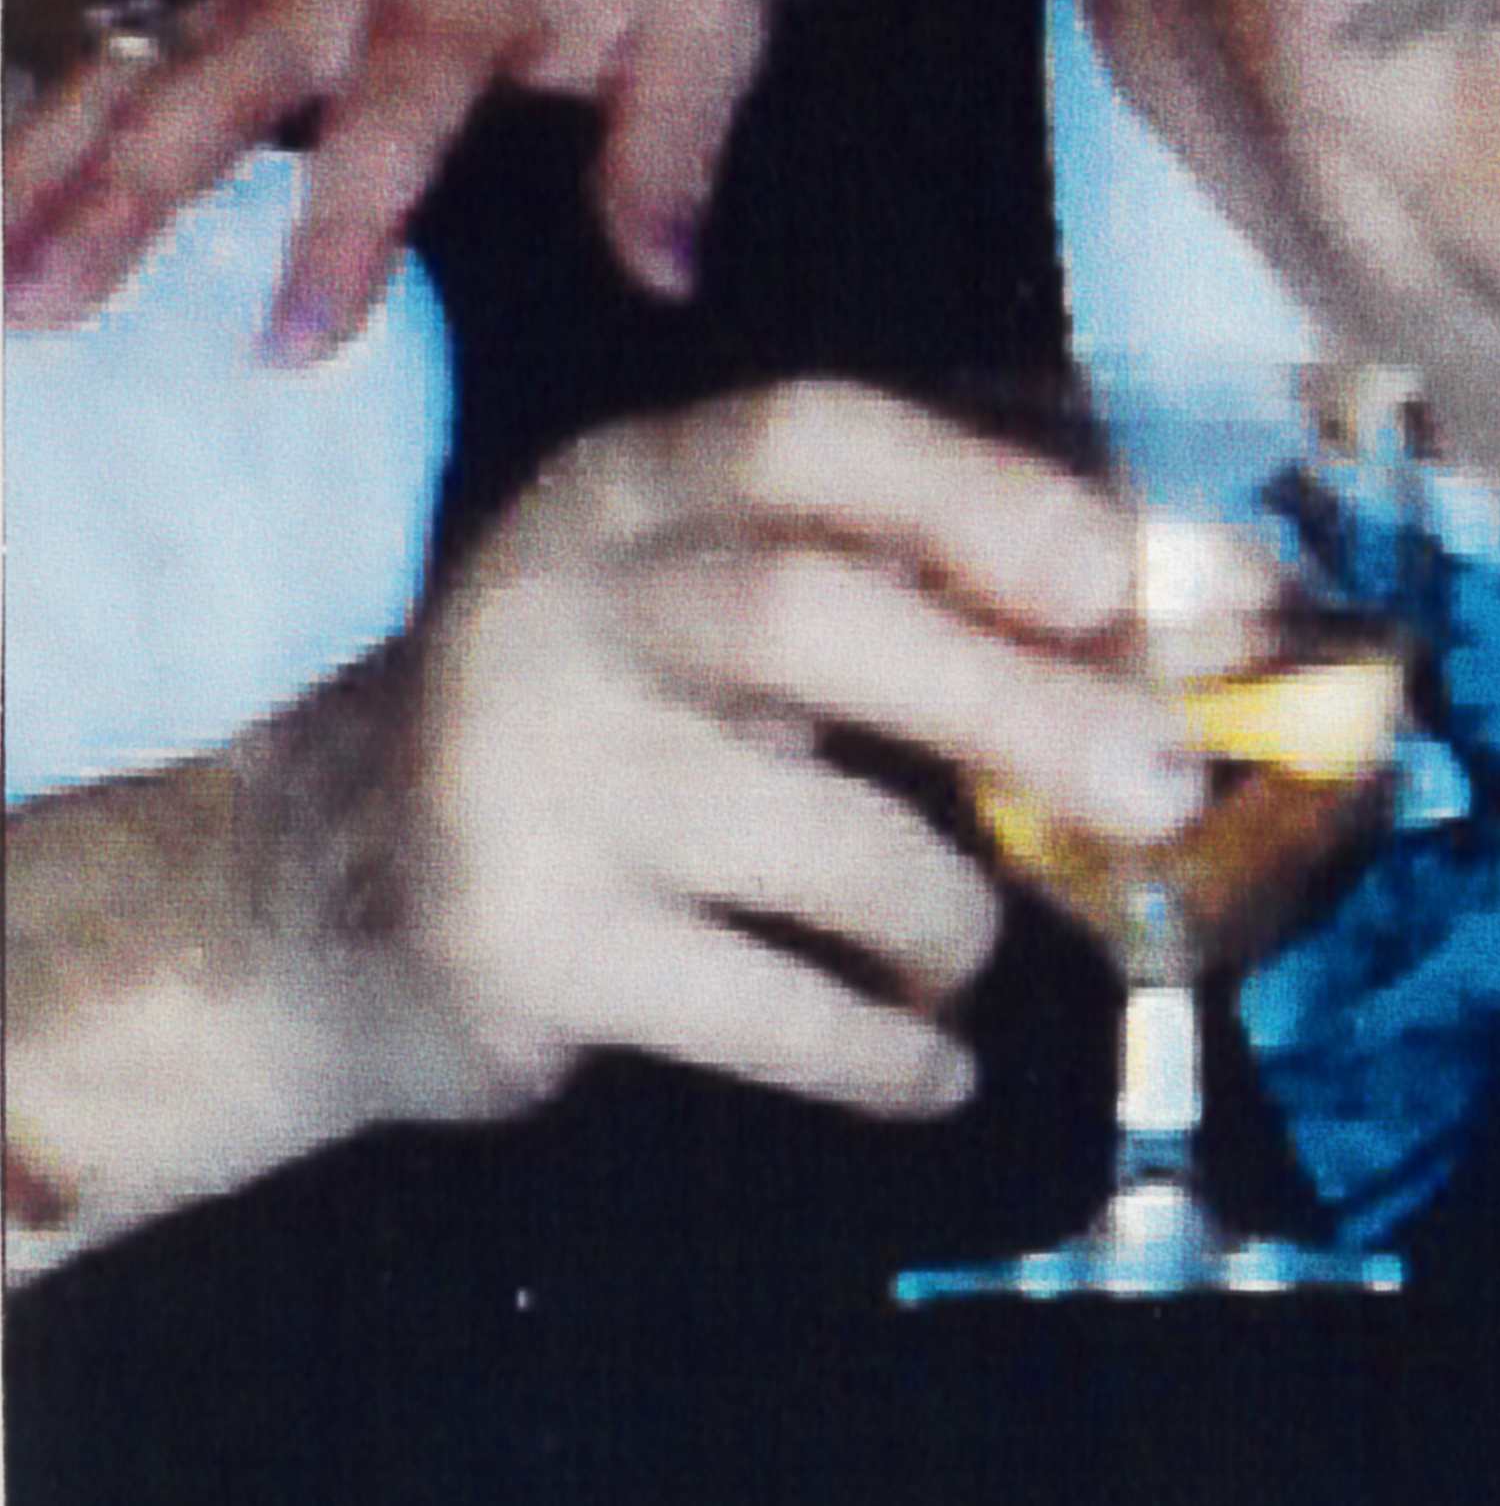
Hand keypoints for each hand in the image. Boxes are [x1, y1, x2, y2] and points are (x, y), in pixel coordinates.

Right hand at [3, 382, 1279, 1275]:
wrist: (304, 903)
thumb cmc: (599, 735)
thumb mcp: (704, 614)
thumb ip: (904, 591)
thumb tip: (1190, 618)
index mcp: (631, 493)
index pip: (813, 438)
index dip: (986, 493)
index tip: (1129, 572)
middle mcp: (563, 608)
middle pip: (817, 617)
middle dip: (1019, 700)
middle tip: (1167, 781)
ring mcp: (526, 778)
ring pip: (815, 838)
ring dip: (948, 916)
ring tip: (964, 955)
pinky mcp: (518, 947)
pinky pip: (767, 1008)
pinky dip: (885, 1052)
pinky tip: (930, 1067)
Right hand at [4, 0, 982, 359]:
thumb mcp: (714, 37)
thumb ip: (675, 152)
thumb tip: (662, 277)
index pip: (389, 118)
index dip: (338, 232)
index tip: (292, 347)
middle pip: (212, 88)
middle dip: (119, 198)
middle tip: (40, 307)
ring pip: (136, 70)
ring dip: (47, 167)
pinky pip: (135, 64)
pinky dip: (58, 133)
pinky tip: (6, 218)